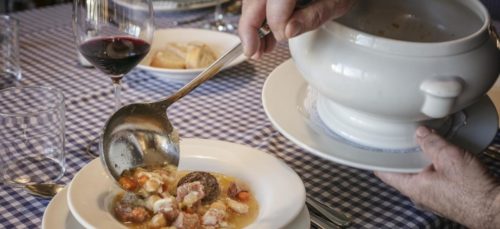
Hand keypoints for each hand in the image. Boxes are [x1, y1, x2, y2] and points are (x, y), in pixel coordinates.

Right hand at [238, 0, 354, 58]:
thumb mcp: (336, 3)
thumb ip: (312, 16)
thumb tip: (288, 30)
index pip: (275, 0)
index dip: (276, 21)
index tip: (283, 38)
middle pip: (253, 1)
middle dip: (249, 28)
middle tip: (252, 52)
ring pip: (250, 3)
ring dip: (250, 26)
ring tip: (258, 49)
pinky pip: (256, 3)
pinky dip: (257, 20)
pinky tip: (264, 38)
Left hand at [375, 126, 499, 227]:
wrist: (494, 208)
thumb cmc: (474, 190)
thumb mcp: (450, 158)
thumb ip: (432, 143)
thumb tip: (420, 133)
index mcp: (412, 187)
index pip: (383, 172)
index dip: (378, 156)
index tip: (375, 143)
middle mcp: (418, 193)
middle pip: (400, 170)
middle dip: (401, 153)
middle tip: (401, 135)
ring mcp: (429, 195)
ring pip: (416, 172)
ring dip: (418, 157)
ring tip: (421, 140)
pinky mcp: (442, 194)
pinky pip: (430, 176)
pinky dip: (431, 164)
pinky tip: (439, 153)